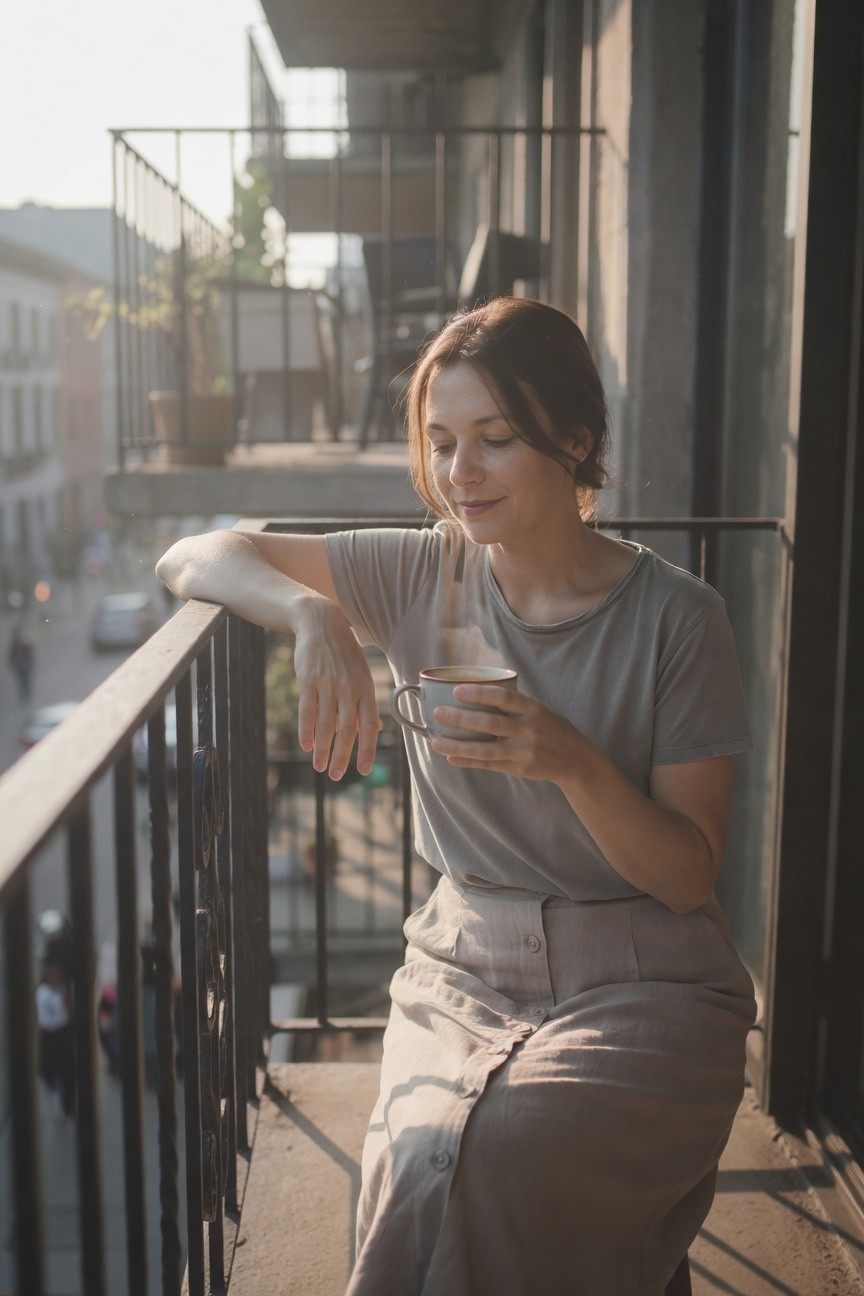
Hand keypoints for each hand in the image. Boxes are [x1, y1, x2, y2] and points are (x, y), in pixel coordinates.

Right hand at [292, 597, 381, 779]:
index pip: (370, 725)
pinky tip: (306, 746)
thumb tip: (369, 730)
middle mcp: (349, 688)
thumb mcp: (360, 674)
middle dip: (342, 756)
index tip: (362, 770)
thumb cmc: (343, 654)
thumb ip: (362, 702)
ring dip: (322, 749)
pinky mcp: (308, 680)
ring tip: (319, 767)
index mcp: (366, 688)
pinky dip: (306, 731)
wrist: (321, 623)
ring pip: (326, 724)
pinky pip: (307, 711)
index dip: (367, 749)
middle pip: (347, 729)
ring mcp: (328, 684)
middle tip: (336, 776)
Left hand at [429, 683, 583, 785]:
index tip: (456, 690)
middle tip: (437, 712)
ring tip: (436, 742)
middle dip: (461, 718)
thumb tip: (475, 690)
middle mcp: (528, 730)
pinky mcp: (519, 769)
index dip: (479, 693)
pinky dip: (468, 761)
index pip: (503, 698)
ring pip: (485, 750)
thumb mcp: (539, 709)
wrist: (574, 759)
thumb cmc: (550, 727)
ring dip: (458, 746)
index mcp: (532, 709)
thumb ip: (513, 703)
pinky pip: (489, 765)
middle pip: (489, 723)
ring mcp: (523, 752)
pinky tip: (451, 757)